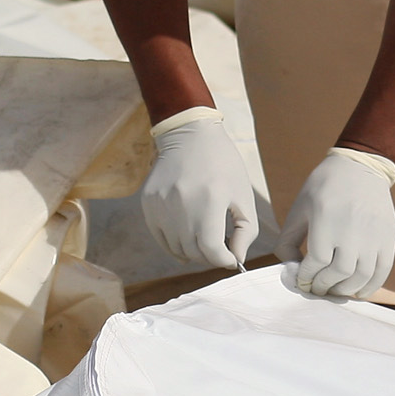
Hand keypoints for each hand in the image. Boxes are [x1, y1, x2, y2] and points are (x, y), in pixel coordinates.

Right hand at [139, 107, 261, 272]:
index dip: (224, 260)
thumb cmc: (222, 164)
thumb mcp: (243, 195)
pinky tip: (187, 236)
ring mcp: (161, 205)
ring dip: (193, 251)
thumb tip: (236, 261)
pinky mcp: (148, 204)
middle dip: (210, 256)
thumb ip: (246, 232)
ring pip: (177, 249)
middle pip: (194, 252)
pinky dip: (175, 244)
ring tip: (204, 239)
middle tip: (220, 248)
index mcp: (210, 201)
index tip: (231, 259)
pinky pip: (161, 238)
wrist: (190, 134)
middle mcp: (181, 205)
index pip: (212, 250)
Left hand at [279, 147, 394, 299]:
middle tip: (317, 288)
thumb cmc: (324, 188)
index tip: (303, 281)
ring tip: (335, 290)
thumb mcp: (299, 208)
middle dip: (324, 286)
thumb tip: (290, 269)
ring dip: (345, 290)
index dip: (307, 277)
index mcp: (326, 218)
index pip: (317, 261)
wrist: (360, 166)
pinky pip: (383, 270)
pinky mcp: (389, 237)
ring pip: (361, 275)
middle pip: (339, 272)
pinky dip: (371, 287)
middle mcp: (352, 227)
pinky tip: (358, 292)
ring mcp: (374, 233)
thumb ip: (288, 240)